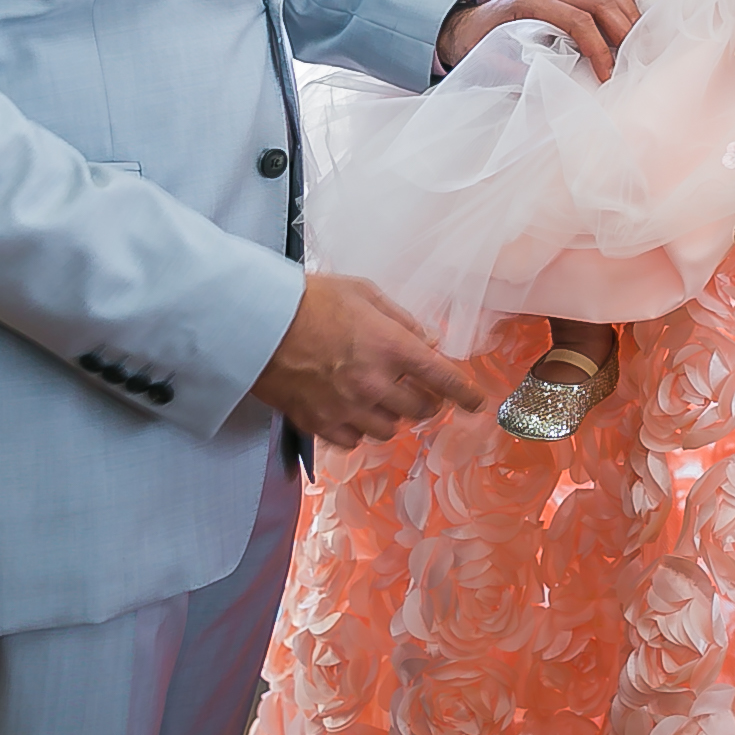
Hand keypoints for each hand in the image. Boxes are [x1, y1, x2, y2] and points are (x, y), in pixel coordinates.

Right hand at [251, 273, 482, 450]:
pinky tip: (351, 411)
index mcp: (392, 347)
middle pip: (421, 410)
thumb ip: (401, 320)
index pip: (444, 379)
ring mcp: (348, 408)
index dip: (466, 393)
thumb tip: (430, 342)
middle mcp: (376, 384)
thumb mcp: (364, 293)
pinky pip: (355, 441)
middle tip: (419, 390)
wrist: (257, 323)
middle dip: (427, 401)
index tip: (476, 402)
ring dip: (393, 416)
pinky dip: (359, 430)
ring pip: (390, 430)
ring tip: (380, 399)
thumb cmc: (311, 299)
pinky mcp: (320, 424)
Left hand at [440, 0, 641, 80]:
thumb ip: (524, 72)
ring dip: (626, 14)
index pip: (578, 21)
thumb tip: (558, 88)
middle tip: (630, 60)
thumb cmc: (479, 44)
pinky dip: (620, 3)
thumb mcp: (496, 62)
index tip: (606, 75)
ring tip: (636, 42)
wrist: (465, 24)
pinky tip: (629, 24)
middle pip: (598, 1)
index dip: (598, 49)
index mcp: (530, 4)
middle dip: (620, 31)